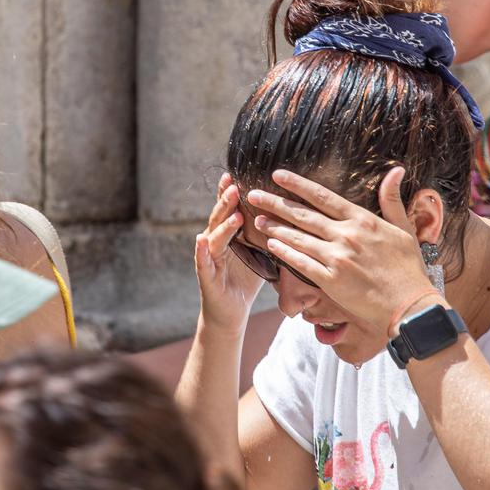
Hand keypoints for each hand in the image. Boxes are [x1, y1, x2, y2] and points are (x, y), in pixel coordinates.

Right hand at [195, 173, 264, 333]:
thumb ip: (264, 235)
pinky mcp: (206, 277)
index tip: (236, 175)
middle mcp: (215, 243)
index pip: (228, 210)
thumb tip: (289, 216)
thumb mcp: (259, 254)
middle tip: (235, 185)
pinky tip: (201, 239)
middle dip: (226, 201)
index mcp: (228, 236)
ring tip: (233, 212)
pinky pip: (202, 261)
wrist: (230, 314)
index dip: (229, 193)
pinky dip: (200, 250)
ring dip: (222, 223)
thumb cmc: (244, 282)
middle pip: (220, 218)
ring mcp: (208, 259)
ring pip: (213, 236)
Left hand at [248, 167, 440, 335]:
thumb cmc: (408, 269)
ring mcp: (337, 258)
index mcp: (362, 221)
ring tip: (258, 220)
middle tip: (254, 195)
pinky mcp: (331, 281)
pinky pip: (301, 263)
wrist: (410, 305)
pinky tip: (271, 245)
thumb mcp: (404, 229)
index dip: (298, 185)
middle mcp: (346, 235)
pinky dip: (285, 252)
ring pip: (298, 238)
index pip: (323, 197)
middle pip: (303, 215)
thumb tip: (395, 170)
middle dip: (276, 203)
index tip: (278, 175)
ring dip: (275, 228)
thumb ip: (392, 200)